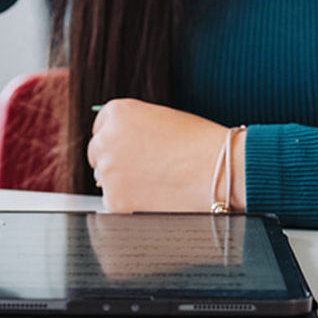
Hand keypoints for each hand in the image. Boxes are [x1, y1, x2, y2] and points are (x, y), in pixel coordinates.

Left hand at [88, 99, 240, 212]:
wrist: (219, 169)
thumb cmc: (199, 142)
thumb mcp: (161, 118)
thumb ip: (134, 127)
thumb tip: (119, 145)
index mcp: (116, 112)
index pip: (101, 128)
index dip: (119, 141)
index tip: (133, 150)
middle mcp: (106, 139)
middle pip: (98, 155)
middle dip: (116, 162)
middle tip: (145, 170)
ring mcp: (108, 172)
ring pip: (107, 182)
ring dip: (124, 185)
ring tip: (158, 183)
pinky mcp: (115, 202)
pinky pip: (116, 205)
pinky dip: (131, 205)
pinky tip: (157, 197)